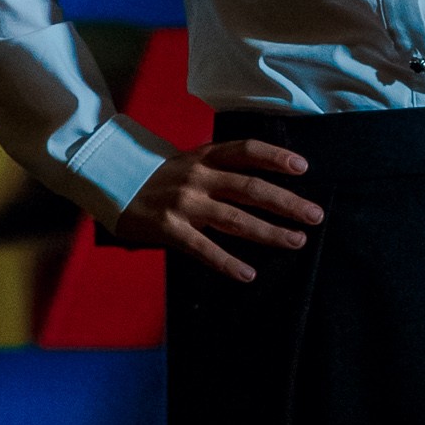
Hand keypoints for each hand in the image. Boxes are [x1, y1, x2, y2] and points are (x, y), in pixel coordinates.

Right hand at [116, 138, 320, 281]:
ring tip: (296, 241)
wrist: (108, 184)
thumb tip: (263, 181)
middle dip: (287, 203)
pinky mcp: (169, 230)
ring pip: (235, 219)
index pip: (246, 151)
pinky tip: (248, 274)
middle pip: (250, 188)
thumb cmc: (156, 176)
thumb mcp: (188, 161)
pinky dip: (228, 263)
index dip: (276, 157)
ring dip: (269, 232)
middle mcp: (197, 176)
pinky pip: (204, 248)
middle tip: (315, 215)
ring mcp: (184, 203)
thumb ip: (219, 168)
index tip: (303, 168)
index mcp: (204, 156)